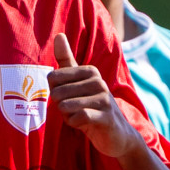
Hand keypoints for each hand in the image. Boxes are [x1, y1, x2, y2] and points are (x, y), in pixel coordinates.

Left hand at [49, 33, 140, 158]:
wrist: (116, 134)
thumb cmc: (91, 106)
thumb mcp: (77, 82)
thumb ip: (66, 60)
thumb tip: (58, 34)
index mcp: (90, 71)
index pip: (53, 78)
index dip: (55, 92)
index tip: (69, 97)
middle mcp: (98, 82)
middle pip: (57, 93)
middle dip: (61, 106)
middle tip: (75, 110)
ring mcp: (104, 99)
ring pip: (66, 106)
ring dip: (68, 116)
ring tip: (79, 116)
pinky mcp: (106, 117)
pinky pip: (78, 118)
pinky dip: (74, 123)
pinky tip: (83, 124)